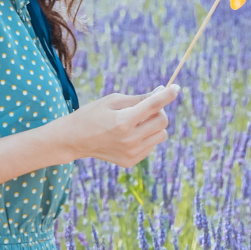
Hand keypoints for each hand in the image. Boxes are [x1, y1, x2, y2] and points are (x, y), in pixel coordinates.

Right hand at [58, 85, 178, 168]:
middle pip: (162, 121)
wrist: (74, 140)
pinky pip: (152, 145)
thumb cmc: (93, 114)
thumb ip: (140, 98)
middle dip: (158, 111)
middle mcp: (129, 139)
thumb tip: (162, 92)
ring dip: (154, 125)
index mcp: (123, 121)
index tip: (176, 88)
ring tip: (137, 122)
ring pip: (161, 135)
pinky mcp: (131, 161)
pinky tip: (129, 136)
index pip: (154, 106)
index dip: (167, 95)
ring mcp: (131, 153)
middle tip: (145, 108)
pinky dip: (146, 137)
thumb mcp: (113, 100)